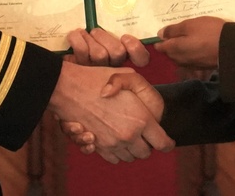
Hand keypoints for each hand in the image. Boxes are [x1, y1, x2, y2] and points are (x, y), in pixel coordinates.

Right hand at [48, 61, 173, 163]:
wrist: (67, 88)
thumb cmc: (97, 78)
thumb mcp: (128, 75)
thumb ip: (143, 90)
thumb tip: (148, 112)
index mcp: (141, 120)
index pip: (162, 143)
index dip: (167, 143)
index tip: (167, 141)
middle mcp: (128, 136)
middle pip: (145, 153)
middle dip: (147, 145)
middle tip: (144, 133)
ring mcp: (112, 144)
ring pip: (129, 157)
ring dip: (131, 148)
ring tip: (129, 134)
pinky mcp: (98, 147)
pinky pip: (113, 159)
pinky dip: (116, 152)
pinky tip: (115, 138)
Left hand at [66, 28, 149, 67]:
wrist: (68, 48)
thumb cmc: (92, 35)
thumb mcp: (108, 31)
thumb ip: (117, 28)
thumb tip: (124, 17)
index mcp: (125, 55)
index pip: (142, 59)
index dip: (136, 49)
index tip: (125, 36)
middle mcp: (114, 65)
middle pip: (118, 52)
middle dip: (106, 38)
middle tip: (96, 31)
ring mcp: (97, 68)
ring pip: (99, 53)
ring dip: (90, 38)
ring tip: (84, 33)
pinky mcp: (81, 67)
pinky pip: (82, 51)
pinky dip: (77, 39)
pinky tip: (75, 35)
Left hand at [153, 16, 224, 68]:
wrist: (231, 48)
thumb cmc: (208, 32)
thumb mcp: (189, 25)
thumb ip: (173, 30)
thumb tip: (159, 34)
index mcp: (174, 49)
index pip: (160, 47)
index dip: (160, 39)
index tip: (165, 32)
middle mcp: (179, 60)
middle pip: (169, 53)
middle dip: (170, 45)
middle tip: (177, 33)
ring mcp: (190, 65)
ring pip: (179, 57)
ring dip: (180, 49)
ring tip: (187, 39)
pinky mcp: (200, 67)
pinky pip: (189, 60)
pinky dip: (189, 53)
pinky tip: (196, 47)